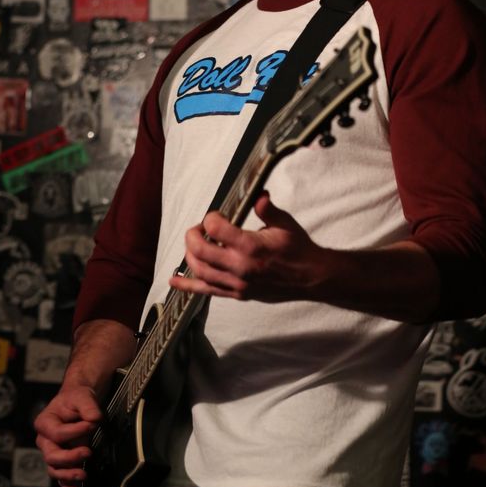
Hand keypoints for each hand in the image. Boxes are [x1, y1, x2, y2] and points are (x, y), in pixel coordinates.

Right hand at [34, 384, 101, 486]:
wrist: (78, 403)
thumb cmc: (76, 399)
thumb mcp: (81, 396)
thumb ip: (87, 406)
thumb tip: (95, 419)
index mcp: (45, 423)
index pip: (57, 433)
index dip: (74, 432)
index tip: (92, 425)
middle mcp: (45, 441)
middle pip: (51, 456)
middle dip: (69, 458)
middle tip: (88, 453)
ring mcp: (52, 453)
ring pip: (54, 470)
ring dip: (68, 475)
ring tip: (83, 475)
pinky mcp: (62, 462)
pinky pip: (61, 478)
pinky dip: (68, 486)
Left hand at [169, 191, 327, 301]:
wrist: (311, 278)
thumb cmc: (298, 248)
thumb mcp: (285, 223)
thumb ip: (267, 208)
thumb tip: (257, 193)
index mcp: (250, 245)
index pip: (215, 228)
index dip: (211, 217)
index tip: (217, 215)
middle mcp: (239, 266)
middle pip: (199, 250)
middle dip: (193, 235)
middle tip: (199, 228)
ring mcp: (237, 283)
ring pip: (199, 270)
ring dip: (190, 255)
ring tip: (193, 245)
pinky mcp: (237, 294)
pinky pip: (207, 291)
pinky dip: (187, 286)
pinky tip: (174, 281)